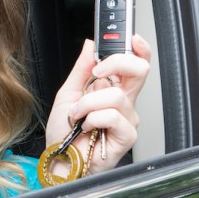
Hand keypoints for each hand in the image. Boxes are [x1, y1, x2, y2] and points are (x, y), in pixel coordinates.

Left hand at [45, 35, 150, 173]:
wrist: (59, 159)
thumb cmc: (63, 133)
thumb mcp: (68, 93)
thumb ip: (81, 68)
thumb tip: (91, 44)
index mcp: (112, 89)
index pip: (135, 64)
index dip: (139, 49)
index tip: (132, 38)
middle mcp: (124, 102)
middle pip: (139, 71)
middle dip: (117, 63)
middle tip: (96, 73)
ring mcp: (127, 119)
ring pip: (116, 95)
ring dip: (88, 103)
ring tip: (77, 115)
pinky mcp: (127, 136)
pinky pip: (113, 116)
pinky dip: (92, 118)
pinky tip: (85, 127)